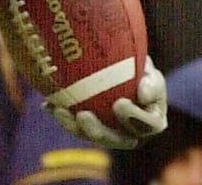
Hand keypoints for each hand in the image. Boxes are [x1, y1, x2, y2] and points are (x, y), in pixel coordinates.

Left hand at [48, 56, 167, 148]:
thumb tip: (143, 94)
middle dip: (99, 132)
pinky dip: (62, 115)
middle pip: (118, 140)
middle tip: (83, 115)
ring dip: (75, 127)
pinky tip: (50, 105)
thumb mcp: (145, 67)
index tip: (120, 103)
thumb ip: (150, 80)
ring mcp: (108, 130)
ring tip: (60, 111)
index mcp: (152, 118)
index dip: (136, 118)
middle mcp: (131, 131)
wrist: (113, 62)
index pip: (151, 125)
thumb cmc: (135, 64)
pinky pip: (73, 126)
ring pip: (91, 136)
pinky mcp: (86, 125)